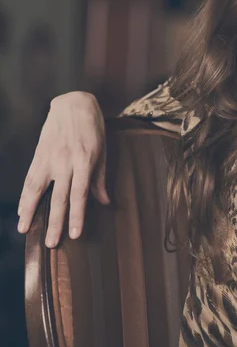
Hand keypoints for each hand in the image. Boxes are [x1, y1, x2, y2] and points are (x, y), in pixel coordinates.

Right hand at [17, 91, 109, 247]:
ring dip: (31, 211)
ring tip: (24, 230)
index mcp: (84, 161)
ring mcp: (50, 158)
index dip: (77, 216)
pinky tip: (22, 209)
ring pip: (38, 189)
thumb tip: (104, 202)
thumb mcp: (103, 151)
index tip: (74, 234)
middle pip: (59, 197)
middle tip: (51, 243)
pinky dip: (25, 195)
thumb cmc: (93, 128)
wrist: (74, 103)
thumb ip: (100, 178)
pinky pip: (30, 178)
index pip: (80, 194)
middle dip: (55, 222)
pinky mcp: (39, 154)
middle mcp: (65, 162)